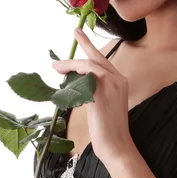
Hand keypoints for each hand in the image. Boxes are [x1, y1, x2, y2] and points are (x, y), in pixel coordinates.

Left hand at [52, 28, 131, 162]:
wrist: (116, 145)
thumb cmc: (107, 129)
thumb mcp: (100, 104)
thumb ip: (92, 90)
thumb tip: (73, 81)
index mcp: (120, 81)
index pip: (103, 61)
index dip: (90, 48)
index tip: (80, 35)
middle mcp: (119, 80)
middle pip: (97, 58)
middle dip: (84, 44)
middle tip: (74, 32)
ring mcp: (113, 86)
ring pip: (90, 66)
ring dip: (71, 65)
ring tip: (56, 67)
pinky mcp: (102, 94)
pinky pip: (85, 79)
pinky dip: (72, 78)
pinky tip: (63, 82)